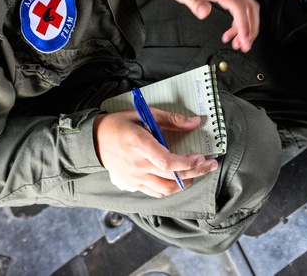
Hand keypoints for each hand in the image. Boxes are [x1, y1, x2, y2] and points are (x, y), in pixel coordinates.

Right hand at [94, 110, 217, 196]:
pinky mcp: (133, 184)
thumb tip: (194, 122)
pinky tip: (180, 179)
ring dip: (186, 182)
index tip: (201, 157)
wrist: (94, 140)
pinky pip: (156, 192)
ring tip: (197, 172)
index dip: (186, 163)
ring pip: (166, 189)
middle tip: (211, 164)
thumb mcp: (143, 113)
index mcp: (138, 143)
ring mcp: (135, 177)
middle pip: (171, 176)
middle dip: (196, 172)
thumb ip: (170, 119)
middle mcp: (137, 164)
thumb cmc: (120, 124)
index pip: (166, 161)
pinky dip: (171, 188)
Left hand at [155, 0, 259, 50]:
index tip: (243, 40)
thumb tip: (205, 12)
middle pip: (250, 6)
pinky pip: (239, 6)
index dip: (243, 24)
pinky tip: (231, 31)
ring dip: (246, 26)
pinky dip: (239, 21)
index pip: (238, 5)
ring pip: (247, 7)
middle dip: (251, 28)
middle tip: (245, 45)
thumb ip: (194, 1)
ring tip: (238, 42)